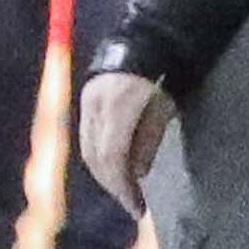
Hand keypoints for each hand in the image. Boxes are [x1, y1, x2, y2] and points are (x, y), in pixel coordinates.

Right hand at [79, 71, 174, 215]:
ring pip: (86, 150)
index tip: (136, 205)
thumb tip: (137, 174)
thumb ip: (148, 140)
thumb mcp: (165, 108)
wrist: (143, 42)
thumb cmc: (164, 75)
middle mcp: (95, 108)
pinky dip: (97, 159)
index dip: (123, 185)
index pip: (113, 156)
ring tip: (123, 191)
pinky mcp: (83, 104)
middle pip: (95, 157)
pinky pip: (86, 139)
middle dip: (113, 185)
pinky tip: (112, 170)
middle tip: (131, 204)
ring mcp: (85, 105)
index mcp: (118, 108)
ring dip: (103, 175)